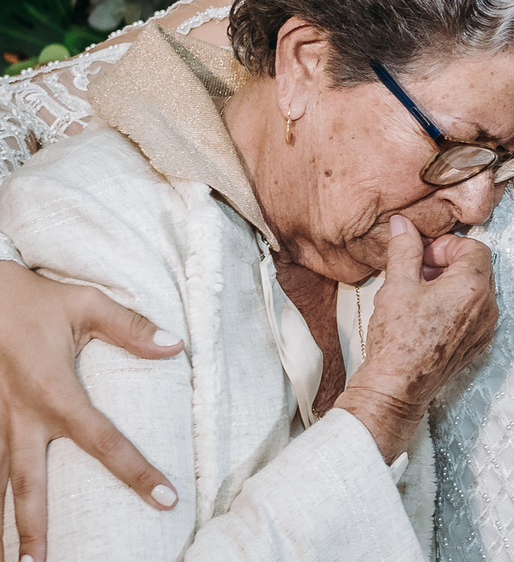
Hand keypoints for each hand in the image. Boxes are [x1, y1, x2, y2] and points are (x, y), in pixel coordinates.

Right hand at [0, 261, 183, 561]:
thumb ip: (130, 327)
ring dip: (6, 521)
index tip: (166, 498)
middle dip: (33, 528)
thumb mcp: (86, 303)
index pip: (103, 442)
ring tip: (16, 560)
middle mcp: (21, 416)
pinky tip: (0, 521)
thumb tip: (175, 347)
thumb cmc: (34, 299)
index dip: (136, 472)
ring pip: (0, 481)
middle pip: (28, 483)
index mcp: (54, 391)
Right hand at [335, 216, 496, 462]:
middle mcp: (488, 307)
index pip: (475, 248)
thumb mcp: (397, 285)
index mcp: (473, 287)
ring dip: (453, 283)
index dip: (447, 247)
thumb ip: (405, 249)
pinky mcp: (477, 345)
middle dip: (450, 263)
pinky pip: (476, 313)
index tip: (423, 256)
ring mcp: (485, 329)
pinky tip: (428, 314)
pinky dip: (458, 305)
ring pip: (478, 290)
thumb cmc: (398, 339)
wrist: (397, 388)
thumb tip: (403, 225)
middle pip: (479, 268)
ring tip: (421, 293)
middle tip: (420, 272)